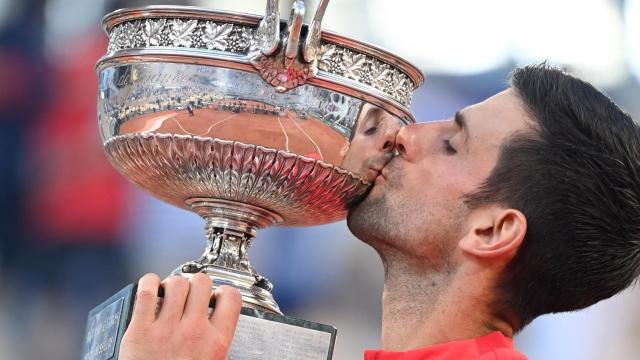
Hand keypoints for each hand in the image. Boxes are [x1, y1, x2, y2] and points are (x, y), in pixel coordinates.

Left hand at [119, 273, 241, 359]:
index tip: (215, 296)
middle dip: (196, 285)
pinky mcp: (140, 330)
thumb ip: (218, 344)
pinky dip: (148, 282)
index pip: (231, 298)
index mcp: (216, 343)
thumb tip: (221, 327)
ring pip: (176, 283)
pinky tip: (150, 287)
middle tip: (190, 295)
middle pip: (202, 283)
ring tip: (168, 294)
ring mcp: (166, 329)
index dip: (223, 292)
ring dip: (173, 285)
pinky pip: (146, 290)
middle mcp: (194, 331)